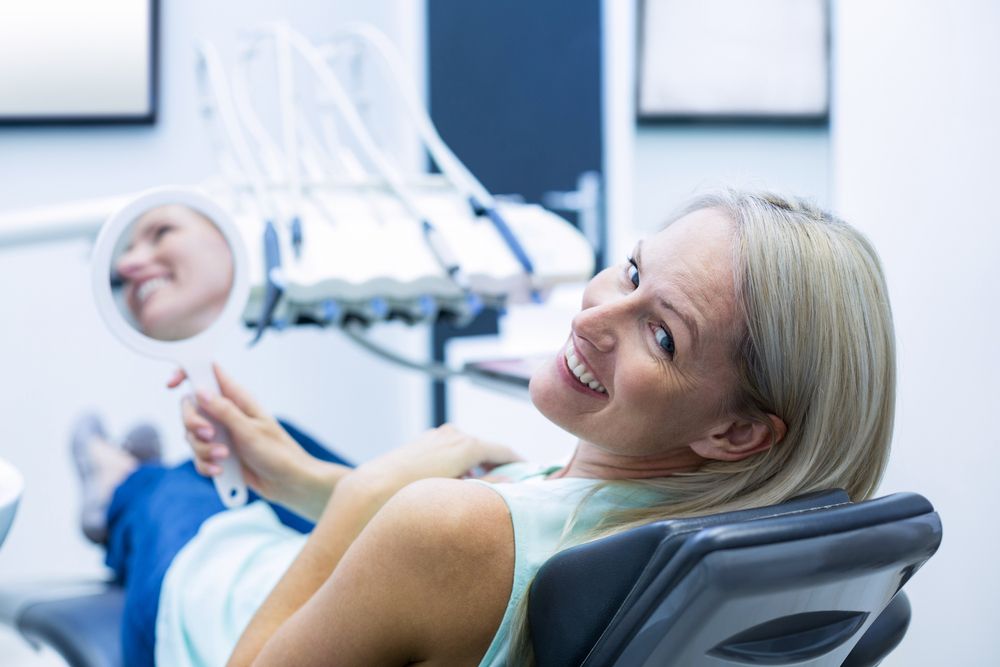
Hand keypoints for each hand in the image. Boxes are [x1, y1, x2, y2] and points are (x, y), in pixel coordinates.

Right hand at [172, 365, 344, 516]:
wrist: (287, 482)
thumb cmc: (277, 452)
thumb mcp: (249, 430)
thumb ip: (224, 411)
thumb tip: (200, 392)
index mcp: (238, 399)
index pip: (209, 374)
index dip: (188, 373)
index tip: (172, 384)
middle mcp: (226, 413)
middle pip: (191, 408)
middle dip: (193, 424)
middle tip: (210, 434)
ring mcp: (221, 434)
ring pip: (192, 435)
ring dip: (203, 449)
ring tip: (225, 457)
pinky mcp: (219, 454)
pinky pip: (199, 456)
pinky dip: (206, 464)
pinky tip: (220, 471)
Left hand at [345, 423, 522, 502]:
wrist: (366, 493)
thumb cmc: (413, 496)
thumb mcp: (455, 495)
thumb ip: (486, 488)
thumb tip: (511, 483)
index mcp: (467, 444)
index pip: (503, 451)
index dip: (520, 463)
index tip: (533, 476)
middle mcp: (453, 434)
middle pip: (485, 449)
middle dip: (497, 467)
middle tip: (508, 489)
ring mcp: (435, 437)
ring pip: (466, 451)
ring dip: (476, 468)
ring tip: (478, 494)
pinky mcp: (420, 444)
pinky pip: (449, 452)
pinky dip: (458, 466)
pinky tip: (452, 488)